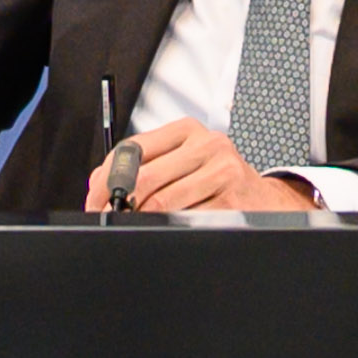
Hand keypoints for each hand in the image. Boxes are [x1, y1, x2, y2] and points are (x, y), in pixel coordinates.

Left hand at [84, 122, 318, 213]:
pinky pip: (185, 218)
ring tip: (139, 223)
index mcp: (187, 130)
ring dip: (143, 219)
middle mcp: (207, 144)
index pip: (133, 148)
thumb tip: (97, 184)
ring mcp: (222, 170)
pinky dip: (170, 226)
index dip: (107, 178)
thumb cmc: (215, 180)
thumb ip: (142, 166)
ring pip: (162, 201)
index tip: (94, 200)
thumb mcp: (182, 162)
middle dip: (120, 202)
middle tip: (110, 217)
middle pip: (145, 176)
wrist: (262, 199)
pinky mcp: (231, 198)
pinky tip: (171, 225)